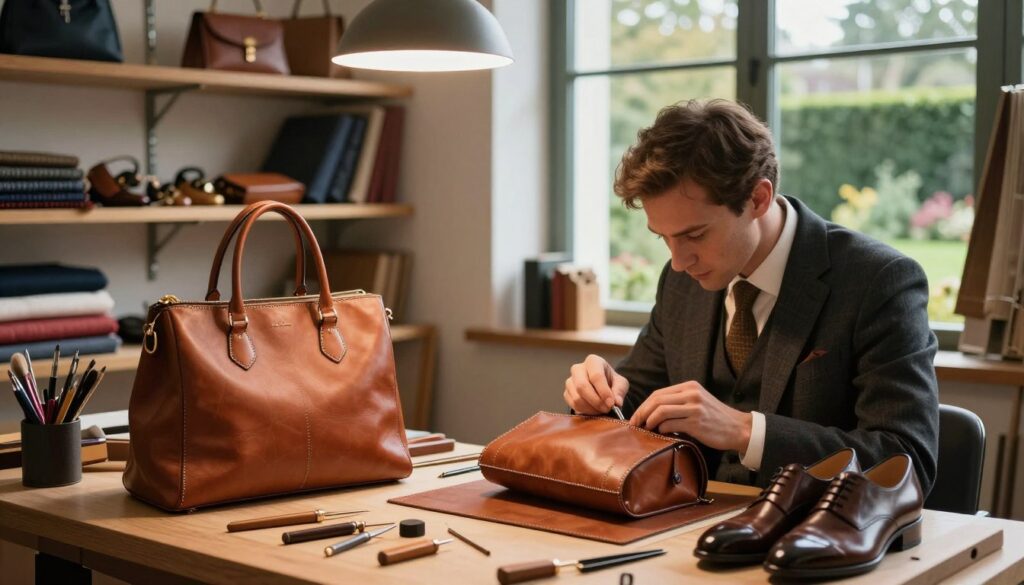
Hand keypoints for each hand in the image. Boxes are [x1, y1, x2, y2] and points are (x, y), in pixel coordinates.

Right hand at [563, 354, 628, 414]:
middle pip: (582, 386)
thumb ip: (619, 391)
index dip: (604, 391)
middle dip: (596, 401)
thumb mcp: (621, 383)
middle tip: (606, 409)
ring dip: (591, 408)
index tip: (611, 404)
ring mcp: (570, 381)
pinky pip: (573, 404)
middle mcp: (578, 368)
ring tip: (602, 410)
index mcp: (593, 361)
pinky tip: (594, 410)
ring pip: (577, 397)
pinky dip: (585, 411)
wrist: (602, 386)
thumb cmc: (611, 382)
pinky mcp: (566, 393)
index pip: (596, 375)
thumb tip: (617, 403)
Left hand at [629, 381, 751, 452]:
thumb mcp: (698, 402)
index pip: (659, 393)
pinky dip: (661, 429)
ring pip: (661, 411)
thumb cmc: (715, 418)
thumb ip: (679, 402)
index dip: (644, 405)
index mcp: (690, 386)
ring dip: (649, 421)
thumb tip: (652, 412)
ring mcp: (694, 407)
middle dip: (642, 413)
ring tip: (645, 429)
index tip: (636, 416)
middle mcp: (692, 394)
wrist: (739, 428)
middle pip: (657, 400)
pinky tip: (660, 433)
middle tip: (635, 424)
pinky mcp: (696, 422)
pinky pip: (670, 424)